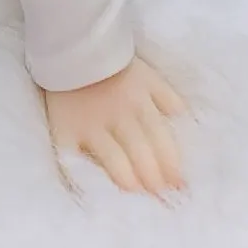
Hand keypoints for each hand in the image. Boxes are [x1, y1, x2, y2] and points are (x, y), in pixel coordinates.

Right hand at [42, 55, 187, 195]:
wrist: (72, 49)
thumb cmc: (114, 66)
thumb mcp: (147, 75)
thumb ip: (166, 97)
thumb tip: (181, 117)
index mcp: (142, 104)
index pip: (162, 141)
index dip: (172, 166)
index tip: (180, 187)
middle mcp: (120, 118)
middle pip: (142, 154)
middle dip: (154, 179)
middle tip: (161, 198)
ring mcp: (91, 127)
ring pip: (115, 160)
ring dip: (128, 180)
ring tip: (135, 195)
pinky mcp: (65, 132)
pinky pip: (75, 159)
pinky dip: (84, 175)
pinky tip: (94, 192)